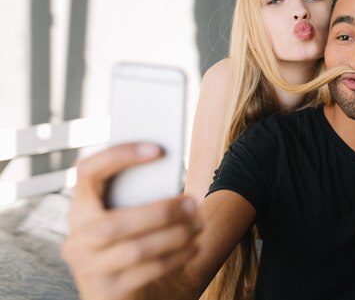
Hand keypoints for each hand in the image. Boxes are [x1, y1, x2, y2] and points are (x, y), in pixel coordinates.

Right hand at [62, 143, 202, 299]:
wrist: (124, 293)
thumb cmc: (134, 240)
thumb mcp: (132, 216)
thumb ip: (141, 194)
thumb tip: (171, 166)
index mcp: (80, 209)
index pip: (86, 172)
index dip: (119, 156)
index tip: (158, 149)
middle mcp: (77, 240)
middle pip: (114, 222)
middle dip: (160, 211)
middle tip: (193, 202)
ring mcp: (88, 269)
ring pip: (135, 249)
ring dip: (175, 235)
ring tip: (198, 225)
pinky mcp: (107, 292)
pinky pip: (146, 271)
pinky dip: (176, 256)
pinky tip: (193, 246)